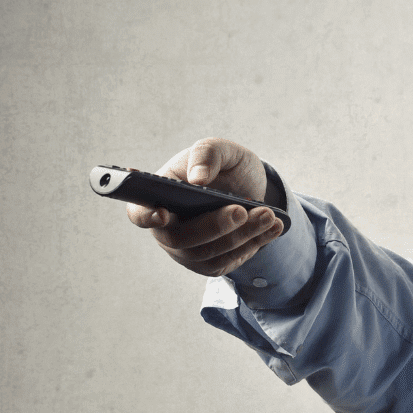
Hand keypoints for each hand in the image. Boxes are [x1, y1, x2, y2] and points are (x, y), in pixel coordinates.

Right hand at [125, 137, 284, 276]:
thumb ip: (207, 153)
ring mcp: (187, 250)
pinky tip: (273, 228)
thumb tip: (197, 178)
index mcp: (159, 197)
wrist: (248, 188)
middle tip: (241, 210)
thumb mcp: (221, 149)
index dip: (146, 216)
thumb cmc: (224, 167)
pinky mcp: (210, 263)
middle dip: (215, 226)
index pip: (139, 213)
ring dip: (242, 235)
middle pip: (182, 239)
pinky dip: (253, 244)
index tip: (163, 213)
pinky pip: (229, 261)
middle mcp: (167, 229)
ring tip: (269, 216)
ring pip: (210, 253)